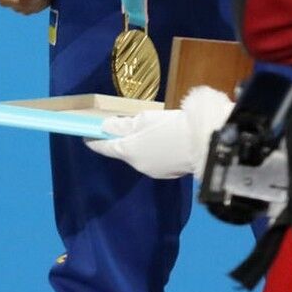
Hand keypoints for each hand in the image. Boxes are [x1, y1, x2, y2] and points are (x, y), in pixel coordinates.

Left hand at [83, 85, 235, 178]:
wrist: (204, 142)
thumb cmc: (171, 126)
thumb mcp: (145, 119)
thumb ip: (122, 125)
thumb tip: (104, 128)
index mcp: (128, 151)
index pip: (105, 147)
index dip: (95, 139)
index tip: (87, 133)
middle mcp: (137, 165)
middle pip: (124, 151)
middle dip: (123, 140)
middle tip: (126, 125)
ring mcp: (154, 171)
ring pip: (141, 156)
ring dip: (141, 145)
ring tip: (152, 131)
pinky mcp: (169, 173)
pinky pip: (156, 160)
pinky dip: (156, 150)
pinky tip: (167, 141)